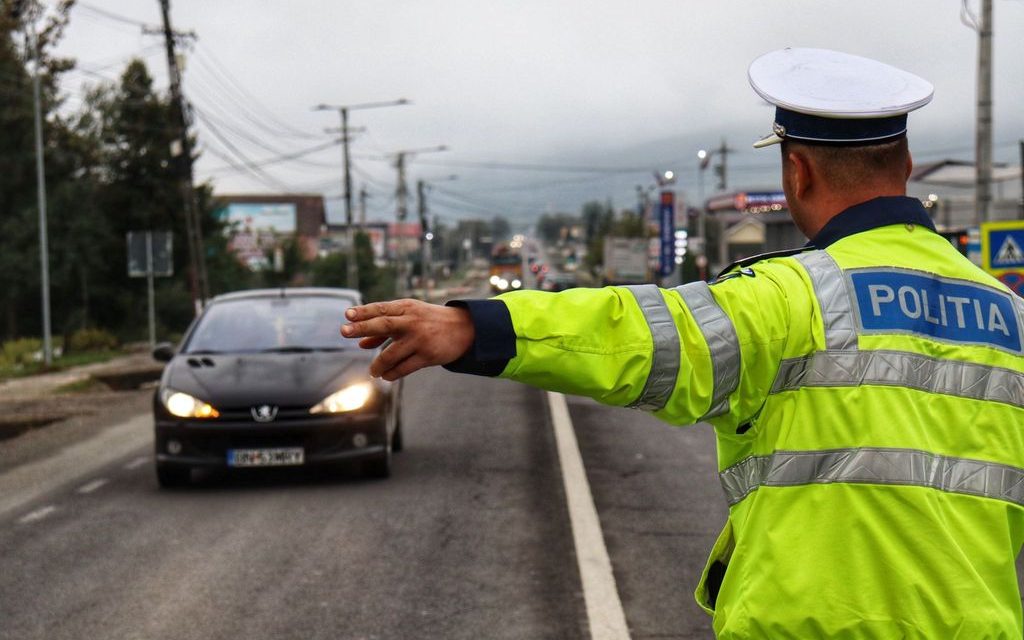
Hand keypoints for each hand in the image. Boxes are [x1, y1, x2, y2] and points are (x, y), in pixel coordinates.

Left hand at [341, 299, 474, 380]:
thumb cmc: (429, 321)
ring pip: (391, 354)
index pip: (381, 309)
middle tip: (343, 331)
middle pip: (384, 325)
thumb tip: (361, 343)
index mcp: (407, 308)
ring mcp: (420, 339)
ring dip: (378, 365)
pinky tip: (386, 375)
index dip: (363, 312)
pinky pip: (404, 368)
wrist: (464, 329)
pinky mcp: (428, 356)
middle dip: (362, 327)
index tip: (347, 315)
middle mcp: (413, 321)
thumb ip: (385, 330)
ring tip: (373, 371)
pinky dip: (392, 373)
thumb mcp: (410, 318)